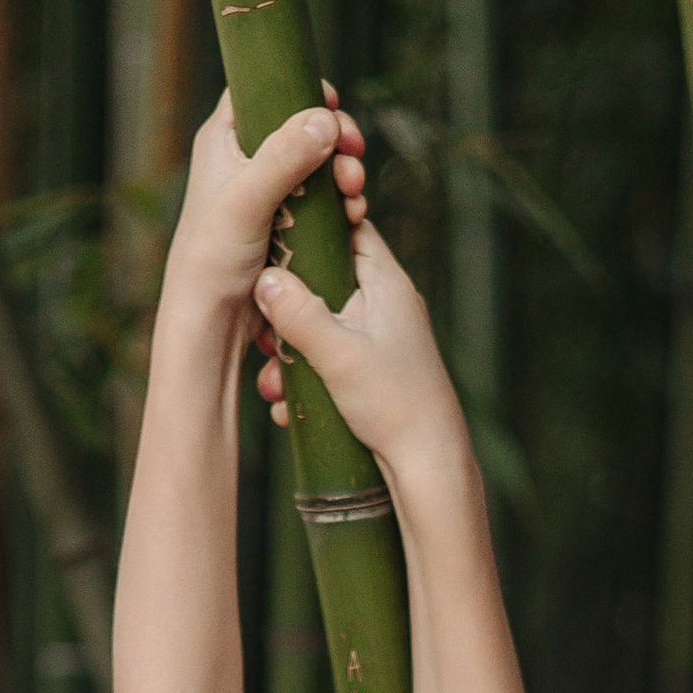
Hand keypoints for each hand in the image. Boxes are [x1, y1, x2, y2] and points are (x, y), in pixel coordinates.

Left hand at [161, 89, 365, 336]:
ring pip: (315, 163)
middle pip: (299, 125)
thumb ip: (285, 157)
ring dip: (343, 172)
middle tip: (355, 154)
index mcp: (223, 137)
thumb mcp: (248, 199)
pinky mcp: (283, 222)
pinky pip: (320, 199)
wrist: (211, 318)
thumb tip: (325, 120)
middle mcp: (243, 158)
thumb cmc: (214, 257)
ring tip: (355, 193)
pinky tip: (353, 215)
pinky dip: (340, 202)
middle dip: (334, 137)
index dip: (298, 87)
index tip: (330, 101)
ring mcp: (265, 190)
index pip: (262, 87)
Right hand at [251, 210, 465, 469]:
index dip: (312, 227)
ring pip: (320, 326)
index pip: (349, 227)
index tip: (275, 243)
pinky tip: (288, 408)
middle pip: (324, 280)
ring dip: (290, 355)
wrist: (428, 465)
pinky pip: (328, 359)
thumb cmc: (394, 404)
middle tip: (265, 338)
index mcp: (387, 283)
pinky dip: (305, 379)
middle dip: (287, 311)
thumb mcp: (338, 355)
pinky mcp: (371, 371)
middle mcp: (386, 304)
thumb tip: (265, 279)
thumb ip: (299, 313)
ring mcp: (379, 338)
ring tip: (274, 386)